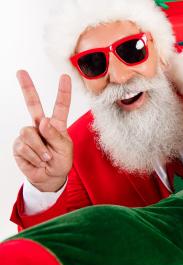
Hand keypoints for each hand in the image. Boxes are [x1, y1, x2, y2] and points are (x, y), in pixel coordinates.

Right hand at [12, 70, 72, 191]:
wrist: (49, 178)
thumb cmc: (60, 162)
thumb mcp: (64, 149)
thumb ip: (55, 135)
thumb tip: (42, 121)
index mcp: (57, 125)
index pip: (60, 106)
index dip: (63, 92)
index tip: (65, 76)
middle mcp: (41, 126)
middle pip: (32, 104)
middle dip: (27, 87)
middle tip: (20, 71)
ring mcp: (29, 134)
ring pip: (30, 133)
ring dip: (40, 149)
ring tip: (46, 158)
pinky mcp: (19, 144)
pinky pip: (24, 146)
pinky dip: (33, 156)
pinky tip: (37, 161)